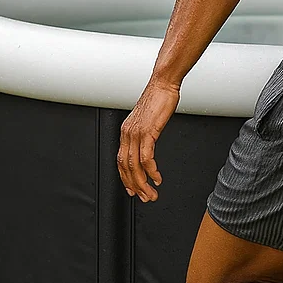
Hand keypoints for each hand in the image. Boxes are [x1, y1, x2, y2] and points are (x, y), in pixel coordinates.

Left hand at [118, 77, 179, 201]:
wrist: (162, 85)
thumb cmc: (158, 99)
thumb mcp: (148, 120)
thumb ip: (145, 133)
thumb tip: (148, 144)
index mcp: (126, 132)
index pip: (120, 161)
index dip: (125, 178)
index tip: (132, 189)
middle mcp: (127, 134)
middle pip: (126, 167)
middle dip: (135, 186)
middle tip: (144, 197)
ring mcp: (136, 133)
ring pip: (135, 165)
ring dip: (143, 182)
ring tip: (152, 193)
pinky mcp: (148, 132)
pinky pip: (146, 157)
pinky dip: (151, 171)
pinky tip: (157, 178)